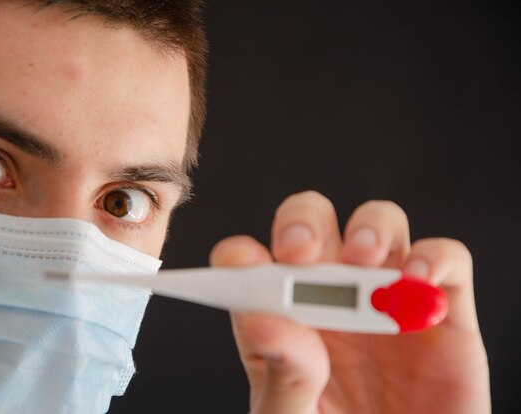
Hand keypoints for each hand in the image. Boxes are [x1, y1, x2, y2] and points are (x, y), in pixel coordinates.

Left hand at [209, 191, 489, 413]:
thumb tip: (264, 321)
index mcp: (282, 316)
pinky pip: (446, 259)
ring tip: (362, 260)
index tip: (241, 265)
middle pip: (311, 222)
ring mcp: (385, 296)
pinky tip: (418, 281)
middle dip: (303, 222)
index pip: (250, 263)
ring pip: (377, 222)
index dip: (242, 256)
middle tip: (300, 251)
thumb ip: (283, 374)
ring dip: (369, 228)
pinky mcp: (440, 310)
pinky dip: (435, 257)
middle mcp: (328, 294)